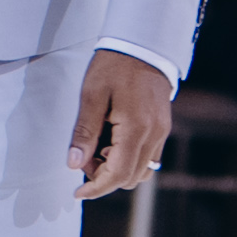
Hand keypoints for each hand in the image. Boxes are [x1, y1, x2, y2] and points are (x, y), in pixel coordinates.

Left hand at [69, 54, 177, 200]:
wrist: (141, 44)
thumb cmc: (114, 66)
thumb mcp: (91, 96)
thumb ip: (84, 132)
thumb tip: (74, 164)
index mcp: (136, 128)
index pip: (118, 174)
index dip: (97, 188)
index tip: (78, 192)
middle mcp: (154, 135)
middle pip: (131, 177)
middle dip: (105, 177)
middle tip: (84, 158)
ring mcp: (162, 132)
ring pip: (142, 171)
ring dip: (118, 169)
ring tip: (97, 147)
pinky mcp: (163, 127)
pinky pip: (148, 157)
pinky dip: (129, 159)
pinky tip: (112, 141)